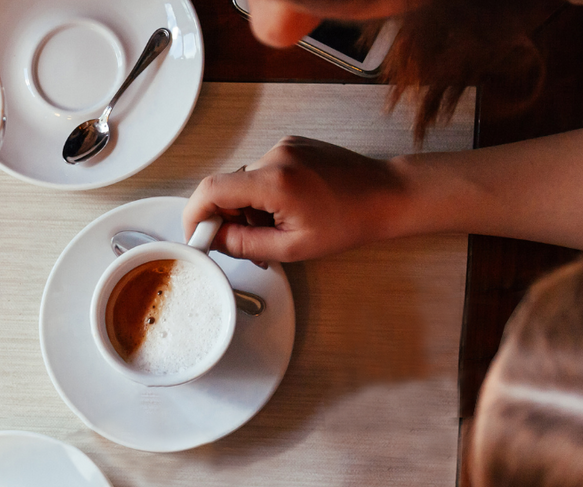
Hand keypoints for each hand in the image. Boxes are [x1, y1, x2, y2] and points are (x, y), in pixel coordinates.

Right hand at [182, 136, 412, 263]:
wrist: (386, 195)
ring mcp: (284, 146)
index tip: (198, 236)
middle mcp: (275, 155)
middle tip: (248, 242)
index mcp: (274, 181)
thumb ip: (245, 245)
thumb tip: (214, 241)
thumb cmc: (350, 221)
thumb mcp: (293, 247)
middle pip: (226, 187)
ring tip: (278, 227)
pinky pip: (262, 172)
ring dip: (249, 207)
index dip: (196, 215)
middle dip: (228, 217)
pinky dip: (264, 194)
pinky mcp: (291, 144)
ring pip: (244, 182)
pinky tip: (288, 208)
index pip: (211, 190)